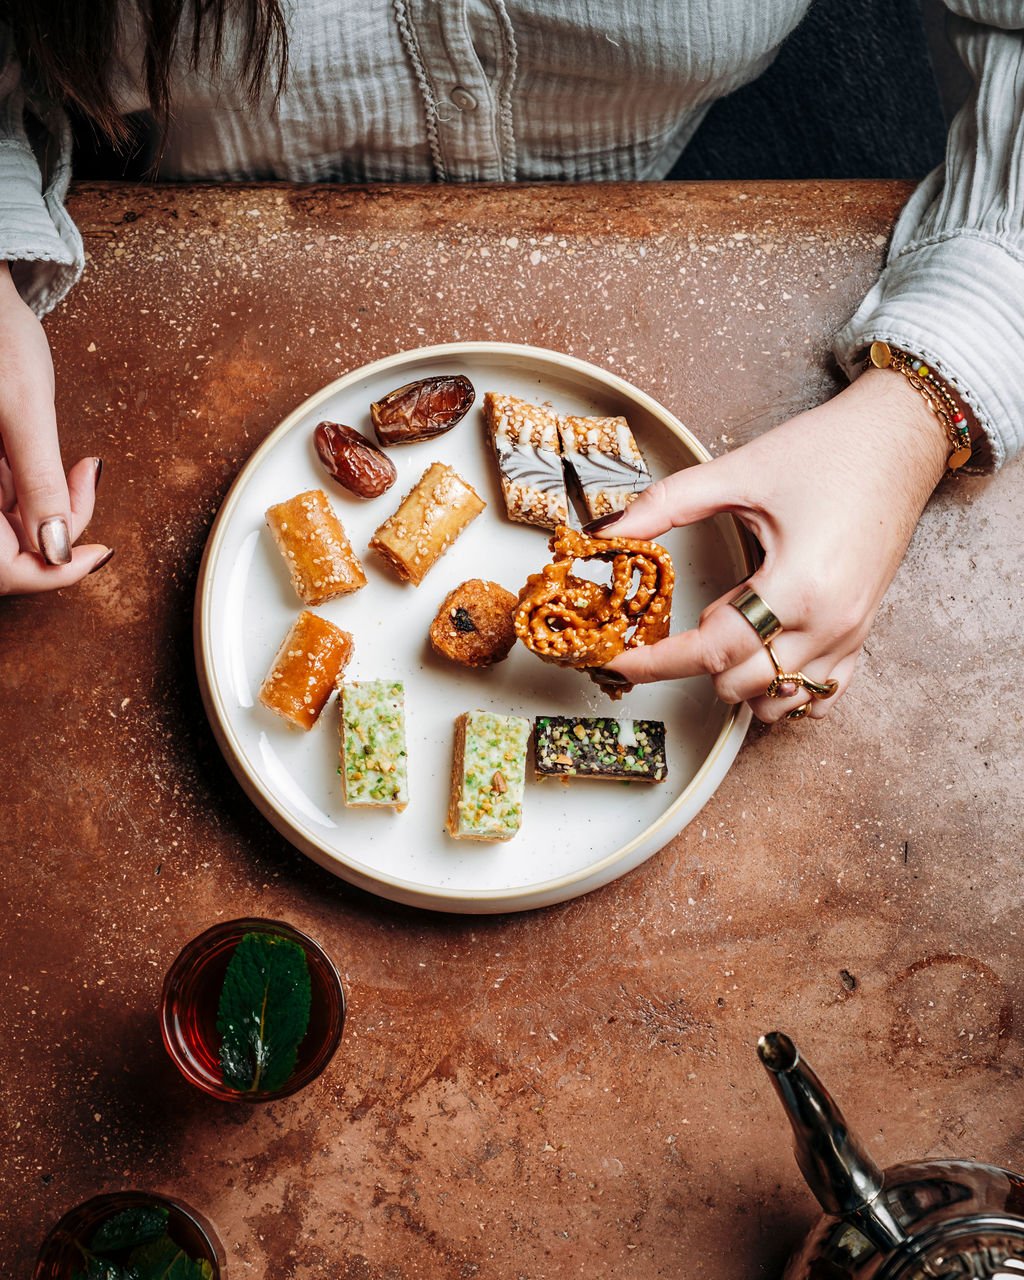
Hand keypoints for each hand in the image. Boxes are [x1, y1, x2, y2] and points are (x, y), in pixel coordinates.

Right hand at [0, 262, 110, 593]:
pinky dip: (39, 491)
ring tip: (83, 469)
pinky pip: (8, 503)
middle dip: (58, 530)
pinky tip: (65, 468)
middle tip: (88, 485)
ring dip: (54, 508)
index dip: (54, 568)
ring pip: (13, 528)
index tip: (100, 552)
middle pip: (11, 551)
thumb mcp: (23, 409)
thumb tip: (60, 551)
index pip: (5, 568)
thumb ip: (39, 482)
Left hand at [595, 368, 949, 720]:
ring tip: (735, 620)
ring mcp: (850, 634)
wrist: (899, 438)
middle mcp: (828, 623)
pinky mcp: (862, 634)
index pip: (711, 651)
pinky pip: (820, 695)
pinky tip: (765, 650)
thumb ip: (666, 505)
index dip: (654, 662)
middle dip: (697, 661)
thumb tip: (610, 530)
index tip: (617, 662)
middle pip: (741, 684)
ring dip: (741, 678)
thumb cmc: (829, 451)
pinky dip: (784, 687)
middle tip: (688, 612)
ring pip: (779, 702)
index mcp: (797, 586)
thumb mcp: (737, 472)